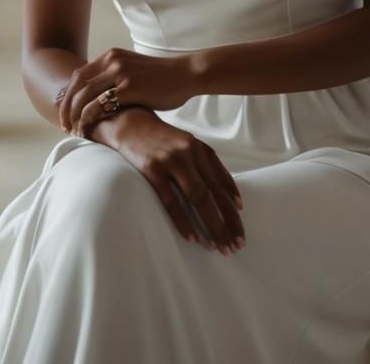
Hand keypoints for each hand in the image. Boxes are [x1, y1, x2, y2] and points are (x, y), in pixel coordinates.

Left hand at [56, 47, 196, 138]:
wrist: (186, 75)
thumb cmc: (162, 79)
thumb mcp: (133, 71)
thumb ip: (116, 78)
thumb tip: (100, 98)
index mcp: (111, 56)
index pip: (79, 76)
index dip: (69, 96)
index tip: (66, 114)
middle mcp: (112, 60)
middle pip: (77, 86)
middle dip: (67, 109)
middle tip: (65, 127)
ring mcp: (120, 73)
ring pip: (84, 97)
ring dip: (75, 117)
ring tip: (75, 132)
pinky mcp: (129, 87)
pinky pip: (99, 105)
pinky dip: (89, 119)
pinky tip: (90, 130)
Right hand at [93, 108, 245, 255]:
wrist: (129, 123)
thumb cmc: (161, 139)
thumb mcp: (188, 145)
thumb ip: (208, 165)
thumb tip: (231, 197)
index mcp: (199, 148)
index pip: (221, 182)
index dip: (232, 207)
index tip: (240, 227)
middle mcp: (189, 153)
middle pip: (212, 193)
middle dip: (226, 222)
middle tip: (234, 245)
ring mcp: (171, 161)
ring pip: (196, 198)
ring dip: (209, 224)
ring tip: (217, 246)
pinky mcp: (152, 169)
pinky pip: (171, 201)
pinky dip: (183, 221)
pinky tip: (192, 237)